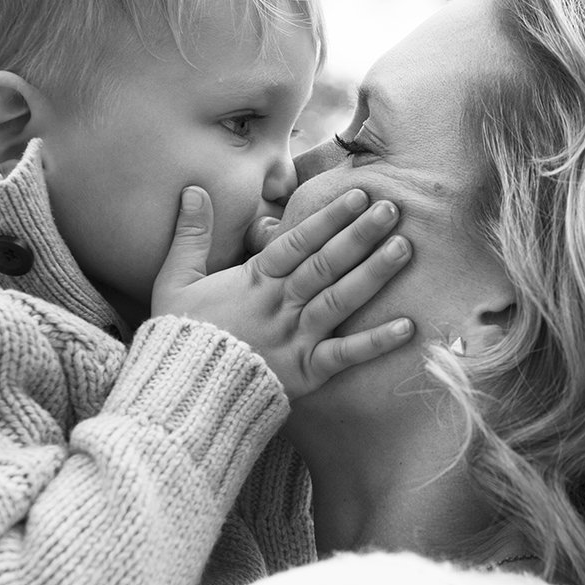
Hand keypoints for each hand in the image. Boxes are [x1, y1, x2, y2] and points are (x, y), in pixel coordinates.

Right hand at [150, 187, 413, 397]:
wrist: (182, 395)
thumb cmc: (181, 336)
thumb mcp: (176, 281)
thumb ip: (191, 236)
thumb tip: (194, 189)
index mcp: (255, 281)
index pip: (298, 242)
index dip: (329, 218)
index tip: (358, 195)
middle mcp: (281, 305)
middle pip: (326, 264)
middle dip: (360, 235)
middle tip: (393, 209)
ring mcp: (297, 338)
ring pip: (340, 299)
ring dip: (373, 274)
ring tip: (403, 249)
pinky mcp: (307, 371)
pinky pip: (346, 355)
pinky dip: (376, 342)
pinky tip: (408, 326)